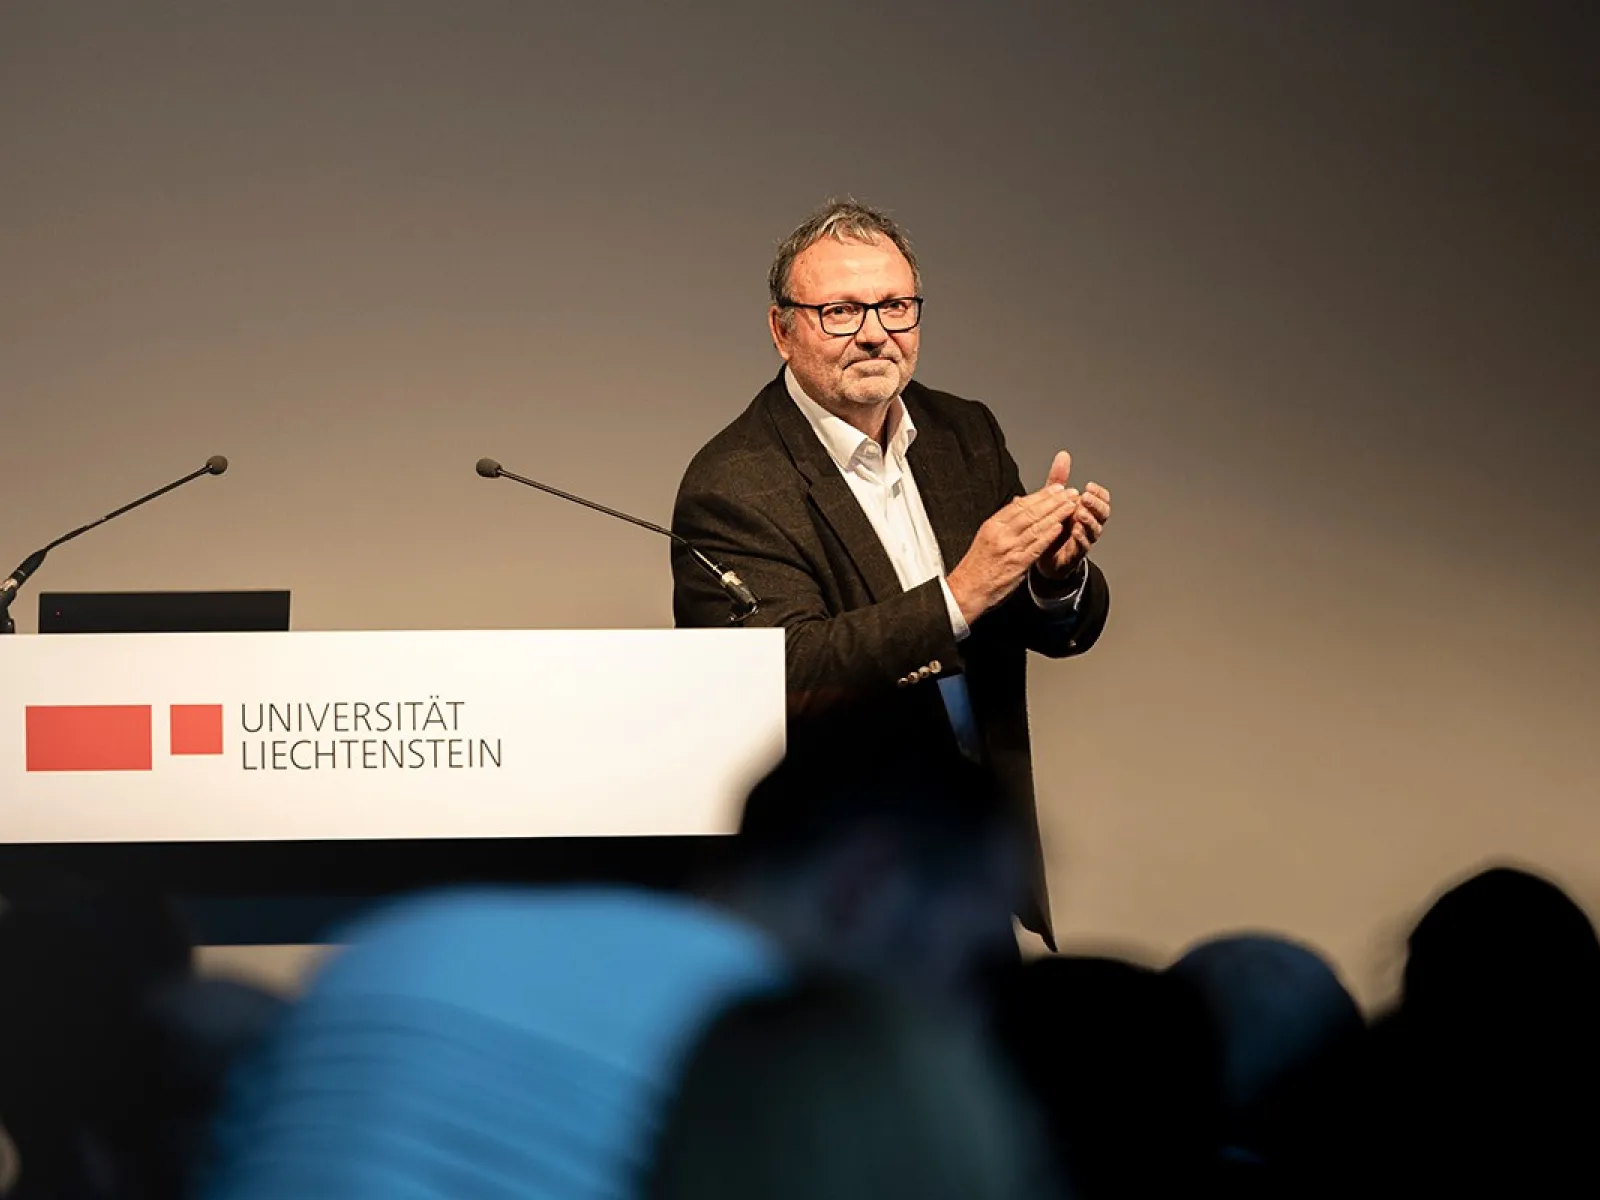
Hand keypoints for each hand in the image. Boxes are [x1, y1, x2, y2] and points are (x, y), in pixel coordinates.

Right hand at [947, 483, 1078, 622]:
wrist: (966, 591)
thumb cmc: (976, 567)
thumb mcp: (985, 538)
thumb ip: (1002, 524)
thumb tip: (1016, 507)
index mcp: (992, 525)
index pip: (1020, 505)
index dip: (1040, 495)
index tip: (1055, 488)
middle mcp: (1001, 534)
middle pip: (1031, 511)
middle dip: (1053, 500)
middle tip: (1069, 492)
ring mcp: (1010, 548)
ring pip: (1037, 526)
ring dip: (1056, 514)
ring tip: (1070, 505)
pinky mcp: (1018, 564)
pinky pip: (1036, 546)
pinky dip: (1049, 535)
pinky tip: (1060, 527)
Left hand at [1036, 451, 1109, 580]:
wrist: (1044, 556)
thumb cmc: (1053, 526)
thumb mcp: (1054, 499)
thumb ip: (1059, 479)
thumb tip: (1063, 455)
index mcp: (1086, 510)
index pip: (1102, 499)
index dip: (1099, 493)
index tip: (1089, 486)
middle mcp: (1089, 524)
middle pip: (1103, 514)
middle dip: (1096, 504)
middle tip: (1085, 498)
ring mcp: (1084, 539)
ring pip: (1094, 530)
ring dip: (1089, 520)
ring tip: (1080, 513)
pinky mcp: (1075, 554)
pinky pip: (1082, 546)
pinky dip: (1080, 538)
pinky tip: (1075, 530)